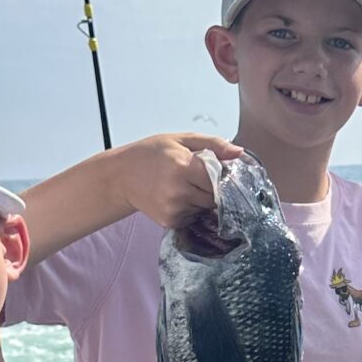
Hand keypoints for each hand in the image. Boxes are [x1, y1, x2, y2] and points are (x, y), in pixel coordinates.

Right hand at [113, 131, 245, 230]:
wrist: (121, 176)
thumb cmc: (151, 154)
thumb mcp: (181, 140)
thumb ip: (213, 145)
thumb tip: (239, 153)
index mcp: (183, 167)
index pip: (219, 179)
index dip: (222, 176)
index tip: (219, 172)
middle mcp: (179, 191)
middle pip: (215, 197)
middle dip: (214, 189)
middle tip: (199, 177)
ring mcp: (174, 209)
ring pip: (206, 208)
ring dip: (202, 199)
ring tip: (185, 186)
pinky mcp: (170, 221)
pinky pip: (194, 217)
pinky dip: (191, 209)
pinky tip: (178, 197)